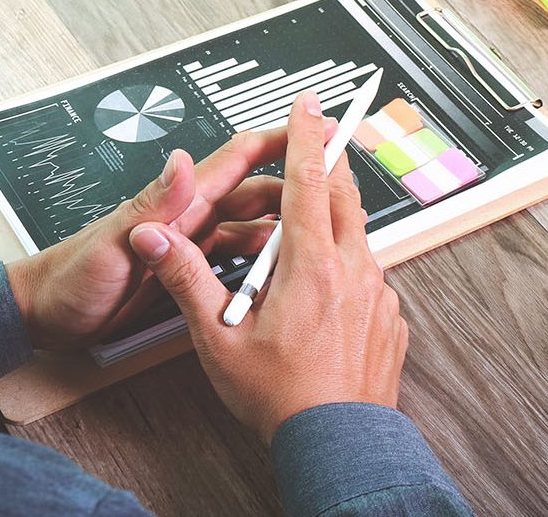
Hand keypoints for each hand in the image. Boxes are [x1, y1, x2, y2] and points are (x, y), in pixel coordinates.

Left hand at [5, 130, 297, 350]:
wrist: (46, 317)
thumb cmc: (70, 280)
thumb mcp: (113, 244)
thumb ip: (151, 204)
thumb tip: (181, 160)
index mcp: (178, 204)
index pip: (238, 159)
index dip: (279, 139)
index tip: (316, 125)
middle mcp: (190, 218)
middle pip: (258, 193)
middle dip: (299, 184)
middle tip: (339, 186)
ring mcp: (190, 244)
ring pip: (255, 229)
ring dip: (288, 229)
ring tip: (325, 234)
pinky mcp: (187, 271)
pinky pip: (238, 261)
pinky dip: (266, 263)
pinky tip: (285, 274)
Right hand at [128, 90, 407, 442]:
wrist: (338, 442)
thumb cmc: (281, 397)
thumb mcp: (219, 339)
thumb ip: (189, 279)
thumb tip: (157, 240)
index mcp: (312, 265)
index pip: (311, 179)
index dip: (308, 135)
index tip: (311, 104)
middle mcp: (353, 270)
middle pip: (344, 196)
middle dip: (327, 165)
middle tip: (315, 145)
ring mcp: (378, 293)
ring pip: (357, 237)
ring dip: (330, 225)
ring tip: (297, 244)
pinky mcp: (390, 317)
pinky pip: (368, 276)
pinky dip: (345, 268)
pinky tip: (321, 293)